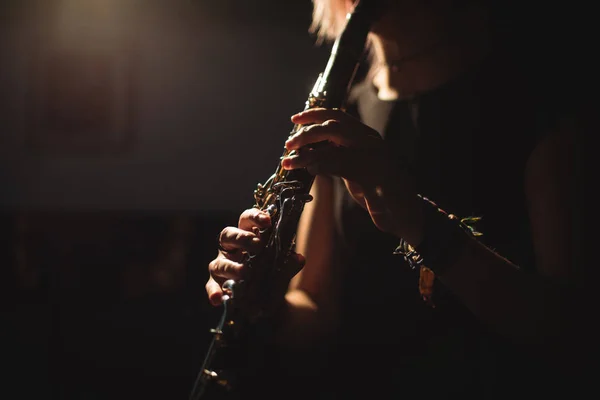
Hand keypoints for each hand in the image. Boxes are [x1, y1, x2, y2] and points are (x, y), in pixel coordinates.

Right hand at [205, 208, 304, 305]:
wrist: (266, 302)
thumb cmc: (270, 275)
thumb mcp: (282, 268)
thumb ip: (288, 263)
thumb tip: (298, 258)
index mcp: (247, 236)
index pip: (246, 220)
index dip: (255, 217)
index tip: (267, 221)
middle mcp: (231, 248)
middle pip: (228, 235)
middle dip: (241, 238)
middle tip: (257, 244)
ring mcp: (221, 265)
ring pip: (220, 262)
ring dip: (232, 267)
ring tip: (245, 272)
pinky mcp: (216, 284)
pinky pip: (212, 287)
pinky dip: (214, 292)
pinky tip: (218, 298)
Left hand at [282, 107, 423, 244]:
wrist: (405, 214)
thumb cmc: (379, 193)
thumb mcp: (354, 172)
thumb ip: (337, 158)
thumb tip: (309, 154)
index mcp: (366, 137)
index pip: (338, 116)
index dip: (314, 114)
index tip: (295, 119)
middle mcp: (371, 141)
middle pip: (333, 125)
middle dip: (307, 133)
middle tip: (288, 144)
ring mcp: (375, 156)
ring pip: (335, 142)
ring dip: (308, 152)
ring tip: (291, 161)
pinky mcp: (375, 174)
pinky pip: (342, 163)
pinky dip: (322, 165)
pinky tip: (310, 169)